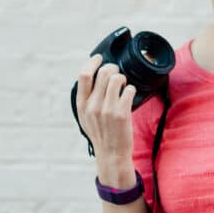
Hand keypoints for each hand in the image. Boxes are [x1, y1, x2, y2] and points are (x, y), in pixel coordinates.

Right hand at [75, 55, 137, 183]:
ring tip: (123, 85)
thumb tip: (93, 77)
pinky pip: (129, 90)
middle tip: (117, 73)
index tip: (99, 58)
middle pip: (103, 73)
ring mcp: (107, 109)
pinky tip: (129, 95)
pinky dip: (131, 89)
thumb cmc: (100, 134)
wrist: (111, 154)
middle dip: (113, 68)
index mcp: (82, 105)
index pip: (84, 75)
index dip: (93, 62)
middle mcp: (93, 106)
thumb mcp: (85, 117)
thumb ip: (87, 99)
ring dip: (123, 78)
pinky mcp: (122, 113)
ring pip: (117, 78)